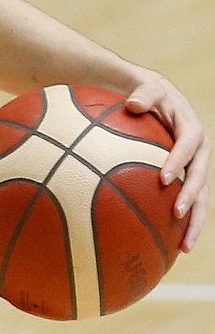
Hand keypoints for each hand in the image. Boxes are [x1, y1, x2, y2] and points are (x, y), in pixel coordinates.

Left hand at [125, 75, 208, 251]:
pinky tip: (171, 244)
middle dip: (191, 198)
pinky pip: (186, 202)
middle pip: (200, 178)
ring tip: (185, 246)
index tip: (164, 178)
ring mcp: (194, 168)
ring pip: (199, 198)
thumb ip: (143, 93)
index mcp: (190, 129)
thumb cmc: (146, 93)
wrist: (153, 99)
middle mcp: (198, 152)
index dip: (179, 161)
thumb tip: (132, 103)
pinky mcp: (185, 180)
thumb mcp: (146, 87)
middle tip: (176, 214)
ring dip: (194, 221)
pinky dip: (180, 223)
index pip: (189, 145)